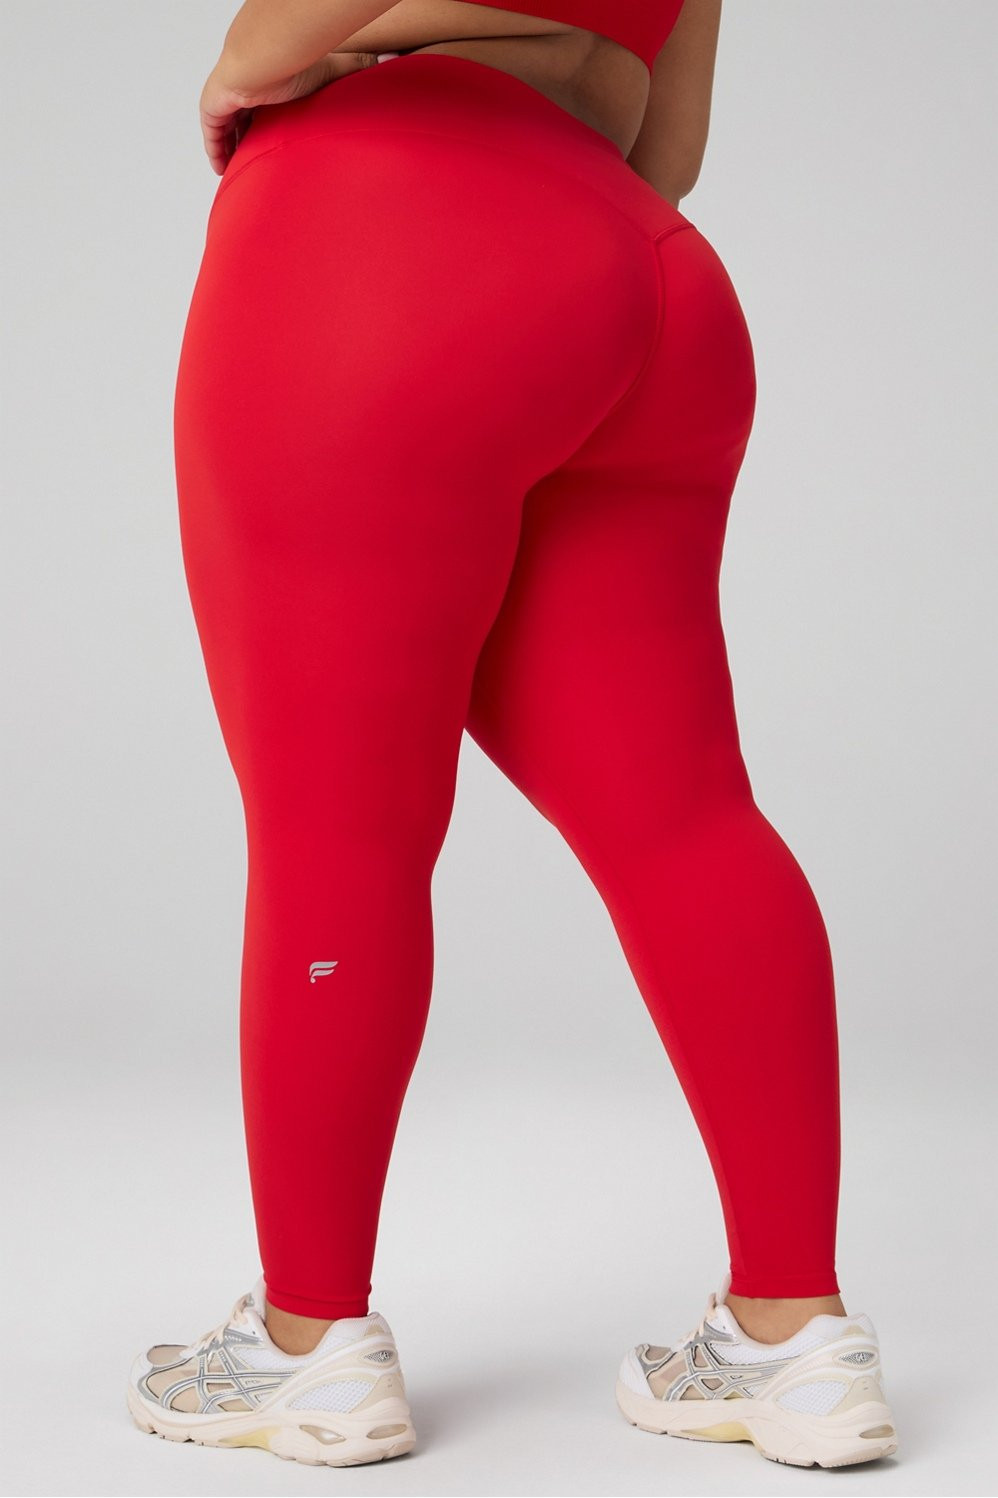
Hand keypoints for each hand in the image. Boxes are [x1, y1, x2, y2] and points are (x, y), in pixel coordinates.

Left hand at [199, 51, 379, 174]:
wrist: (268, 54)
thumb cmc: (298, 62)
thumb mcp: (335, 74)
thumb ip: (358, 72)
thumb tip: (390, 63)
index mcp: (270, 83)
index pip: (265, 108)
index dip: (267, 126)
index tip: (274, 144)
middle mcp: (247, 89)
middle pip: (242, 119)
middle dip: (244, 139)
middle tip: (252, 163)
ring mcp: (228, 95)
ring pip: (225, 128)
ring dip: (229, 148)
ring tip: (236, 172)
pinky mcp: (214, 104)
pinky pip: (212, 132)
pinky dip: (215, 150)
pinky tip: (219, 168)